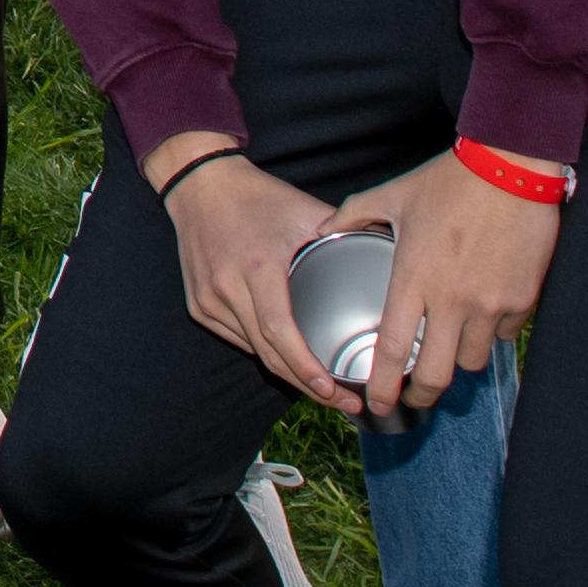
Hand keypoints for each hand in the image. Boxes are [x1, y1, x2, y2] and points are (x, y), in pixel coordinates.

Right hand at [147, 130, 354, 413]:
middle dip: (307, 384)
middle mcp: (228, 287)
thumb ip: (344, 233)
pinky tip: (286, 354)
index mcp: (257, 266)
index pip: (279, 331)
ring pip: (252, 351)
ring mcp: (208, 299)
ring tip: (322, 384)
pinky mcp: (198, 305)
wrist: (199, 185)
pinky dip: (263, 350)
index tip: (332, 388)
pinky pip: (237, 338)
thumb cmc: (256, 197)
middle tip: (343, 401)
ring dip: (287, 371)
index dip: (305, 367)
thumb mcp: (304, 210)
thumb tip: (389, 253)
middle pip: (268, 353)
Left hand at [332, 150, 560, 424]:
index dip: (382, 386)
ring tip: (447, 345)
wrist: (511, 165)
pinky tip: (481, 314)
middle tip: (415, 394)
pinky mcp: (521, 299)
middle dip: (422, 394)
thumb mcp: (393, 194)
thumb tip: (324, 228)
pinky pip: (503, 334)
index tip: (377, 404)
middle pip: (436, 376)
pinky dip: (491, 332)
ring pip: (472, 360)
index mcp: (413, 278)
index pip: (391, 350)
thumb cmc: (449, 180)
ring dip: (457, 359)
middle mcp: (451, 300)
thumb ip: (353, 215)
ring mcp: (489, 303)